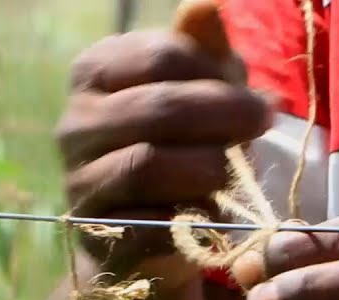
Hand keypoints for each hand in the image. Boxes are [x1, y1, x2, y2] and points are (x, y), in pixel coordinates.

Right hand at [56, 1, 272, 287]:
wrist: (147, 238)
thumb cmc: (180, 152)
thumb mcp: (198, 97)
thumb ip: (203, 54)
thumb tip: (205, 7)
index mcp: (94, 73)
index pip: (161, 57)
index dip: (217, 75)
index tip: (256, 97)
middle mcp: (75, 123)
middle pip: (158, 106)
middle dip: (223, 114)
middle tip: (264, 123)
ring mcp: (79, 180)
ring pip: (147, 163)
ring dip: (206, 167)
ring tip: (234, 173)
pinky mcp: (95, 234)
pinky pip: (147, 221)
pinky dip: (187, 217)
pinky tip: (212, 215)